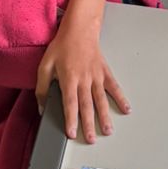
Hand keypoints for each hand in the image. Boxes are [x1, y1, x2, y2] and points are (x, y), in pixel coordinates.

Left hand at [35, 24, 130, 143]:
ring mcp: (96, 76)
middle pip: (87, 105)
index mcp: (69, 78)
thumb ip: (42, 87)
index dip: (71, 119)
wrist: (79, 29)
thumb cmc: (62, 46)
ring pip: (101, 100)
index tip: (72, 133)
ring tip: (108, 130)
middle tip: (91, 139)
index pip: (70, 103)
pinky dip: (120, 98)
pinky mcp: (104, 72)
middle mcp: (84, 79)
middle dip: (89, 124)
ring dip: (105, 116)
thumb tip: (42, 106)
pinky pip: (113, 87)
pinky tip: (125, 108)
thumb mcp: (44, 65)